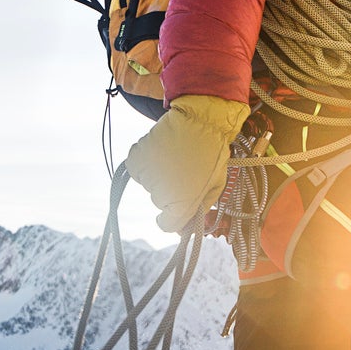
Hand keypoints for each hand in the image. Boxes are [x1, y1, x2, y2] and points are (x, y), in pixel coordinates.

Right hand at [124, 96, 248, 231]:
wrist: (200, 121)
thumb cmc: (212, 155)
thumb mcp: (214, 188)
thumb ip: (199, 211)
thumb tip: (184, 228)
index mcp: (182, 206)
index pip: (167, 225)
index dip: (174, 217)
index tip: (179, 208)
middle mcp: (160, 196)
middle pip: (160, 202)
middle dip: (171, 192)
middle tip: (185, 171)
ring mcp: (146, 177)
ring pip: (150, 185)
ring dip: (159, 176)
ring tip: (175, 158)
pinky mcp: (136, 159)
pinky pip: (138, 170)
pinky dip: (147, 164)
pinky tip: (162, 153)